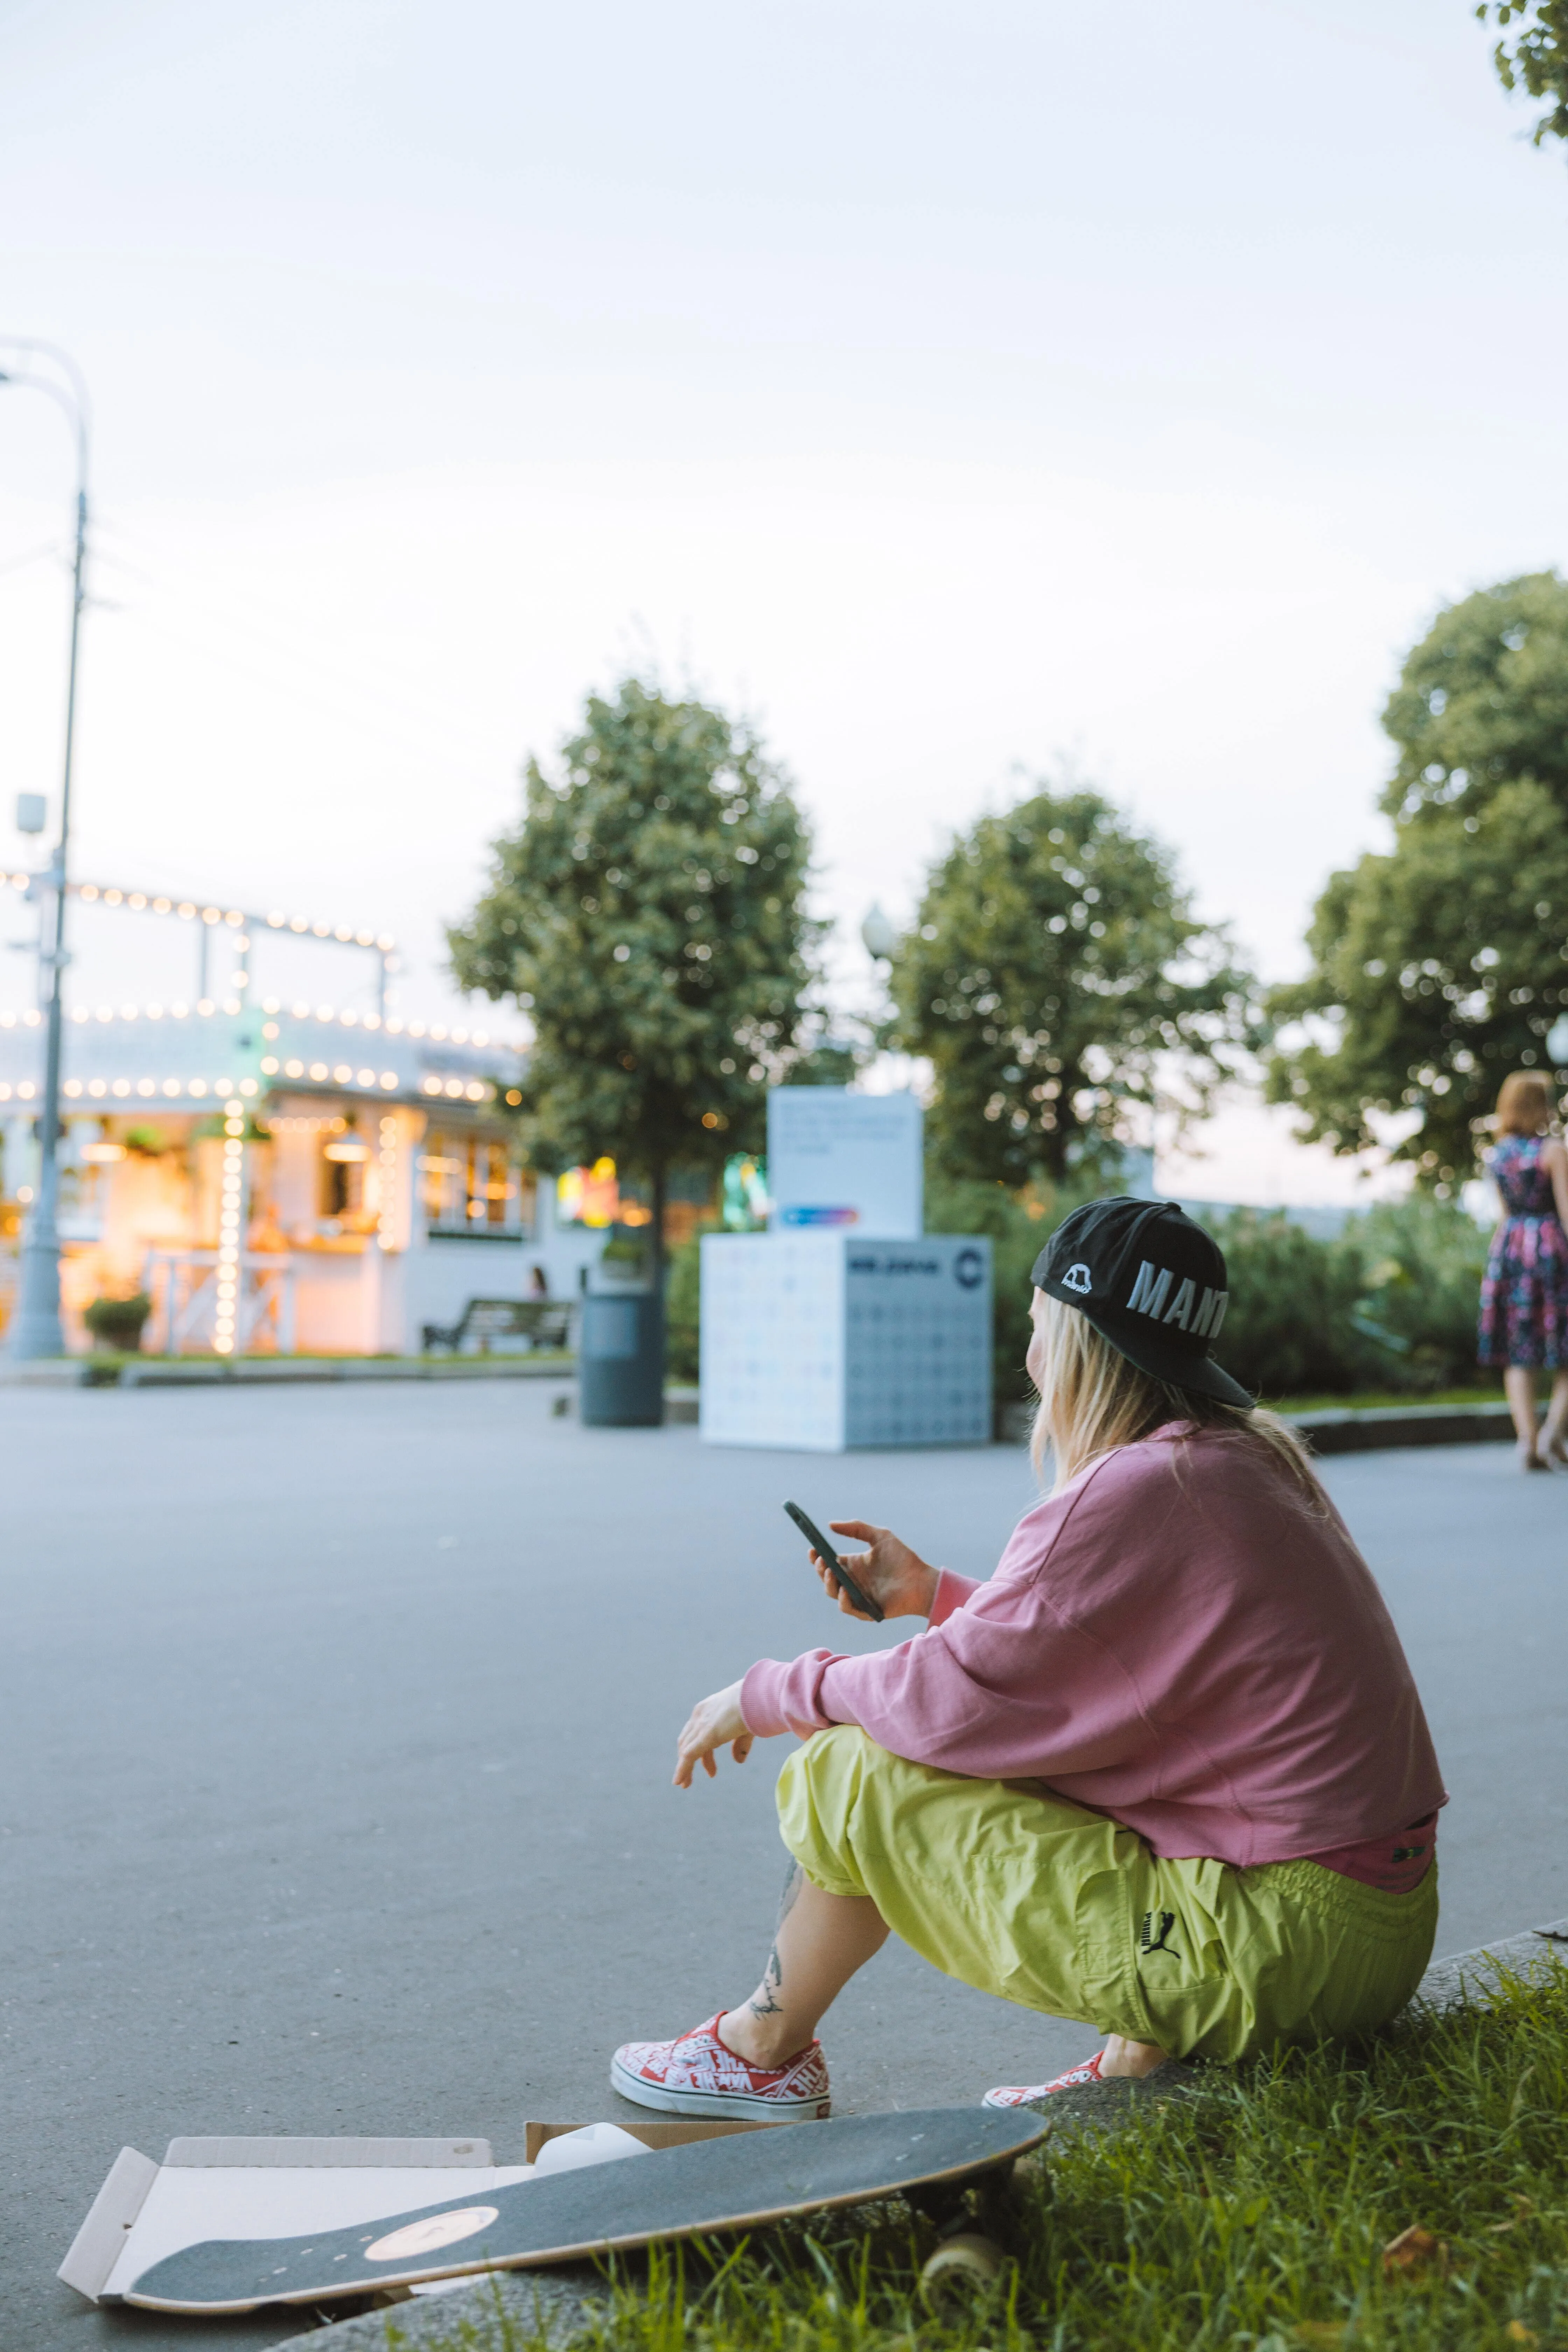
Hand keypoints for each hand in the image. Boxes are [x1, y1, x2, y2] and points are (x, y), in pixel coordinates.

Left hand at [674, 1680, 752, 1788]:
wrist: (757, 1697)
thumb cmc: (755, 1707)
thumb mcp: (746, 1727)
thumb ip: (740, 1744)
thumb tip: (738, 1761)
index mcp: (709, 1708)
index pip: (696, 1730)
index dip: (699, 1749)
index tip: (708, 1765)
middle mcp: (700, 1714)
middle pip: (687, 1740)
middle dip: (687, 1758)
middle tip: (689, 1776)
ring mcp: (701, 1724)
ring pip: (686, 1749)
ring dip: (684, 1768)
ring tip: (685, 1783)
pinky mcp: (705, 1736)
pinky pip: (689, 1756)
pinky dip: (682, 1769)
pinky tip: (679, 1781)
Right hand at [814, 1522, 939, 1621]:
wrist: (921, 1580)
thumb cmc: (902, 1558)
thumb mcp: (880, 1536)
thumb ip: (856, 1528)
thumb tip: (830, 1524)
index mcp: (853, 1564)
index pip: (829, 1562)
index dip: (817, 1557)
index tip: (813, 1549)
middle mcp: (852, 1581)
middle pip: (827, 1577)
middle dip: (821, 1569)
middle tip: (822, 1560)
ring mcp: (858, 1596)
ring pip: (833, 1592)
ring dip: (828, 1583)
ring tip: (832, 1571)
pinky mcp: (866, 1610)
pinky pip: (848, 1608)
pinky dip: (843, 1600)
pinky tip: (845, 1590)